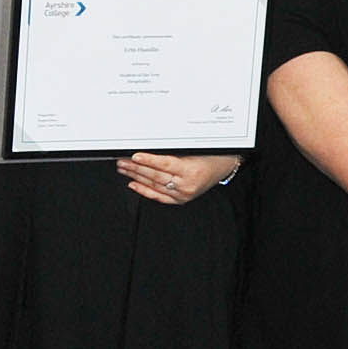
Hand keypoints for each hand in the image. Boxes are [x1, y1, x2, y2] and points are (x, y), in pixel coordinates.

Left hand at [119, 151, 239, 204]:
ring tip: (124, 169)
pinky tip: (134, 184)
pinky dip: (145, 190)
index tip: (134, 156)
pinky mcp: (181, 199)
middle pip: (155, 175)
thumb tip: (149, 151)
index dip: (148, 160)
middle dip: (136, 168)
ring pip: (154, 185)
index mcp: (191, 170)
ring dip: (136, 176)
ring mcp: (183, 194)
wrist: (225, 166)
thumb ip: (173, 151)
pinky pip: (159, 196)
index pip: (163, 164)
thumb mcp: (195, 148)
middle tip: (122, 161)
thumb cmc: (212, 155)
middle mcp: (186, 184)